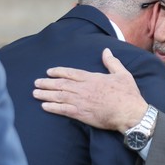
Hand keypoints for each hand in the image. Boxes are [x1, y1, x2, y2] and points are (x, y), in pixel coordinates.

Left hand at [33, 48, 148, 131]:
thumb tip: (106, 51)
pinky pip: (63, 110)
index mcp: (92, 78)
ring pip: (59, 96)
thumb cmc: (127, 94)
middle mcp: (83, 88)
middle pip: (61, 84)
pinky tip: (44, 106)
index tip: (49, 72)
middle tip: (36, 83)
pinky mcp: (81, 114)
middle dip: (47, 83)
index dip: (58, 72)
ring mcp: (81, 101)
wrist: (129, 113)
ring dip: (46, 94)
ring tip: (35, 93)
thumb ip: (112, 62)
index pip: (70, 73)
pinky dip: (52, 108)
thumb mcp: (122, 74)